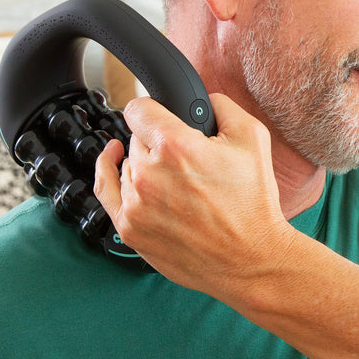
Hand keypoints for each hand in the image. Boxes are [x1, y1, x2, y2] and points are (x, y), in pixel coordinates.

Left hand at [94, 93, 294, 301]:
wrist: (250, 259)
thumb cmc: (253, 203)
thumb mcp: (253, 137)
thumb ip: (220, 105)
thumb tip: (200, 99)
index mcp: (176, 146)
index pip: (139, 108)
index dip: (153, 107)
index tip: (161, 114)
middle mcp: (149, 173)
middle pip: (137, 138)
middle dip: (159, 141)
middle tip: (188, 161)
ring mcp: (135, 203)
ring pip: (128, 163)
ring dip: (146, 164)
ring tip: (178, 181)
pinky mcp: (129, 227)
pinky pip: (105, 188)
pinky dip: (107, 170)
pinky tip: (113, 158)